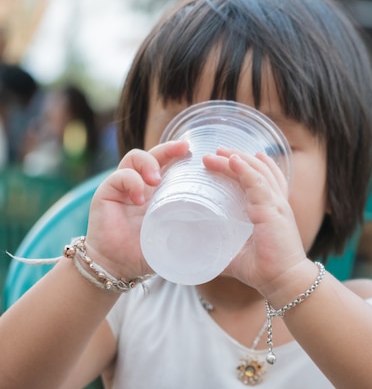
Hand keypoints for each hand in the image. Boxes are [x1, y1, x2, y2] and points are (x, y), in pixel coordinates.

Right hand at [84, 141, 188, 278]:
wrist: (119, 266)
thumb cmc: (148, 250)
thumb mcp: (174, 233)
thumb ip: (191, 225)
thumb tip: (222, 228)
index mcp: (158, 191)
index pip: (169, 163)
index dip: (180, 154)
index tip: (195, 151)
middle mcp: (141, 184)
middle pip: (154, 154)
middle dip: (168, 148)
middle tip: (182, 149)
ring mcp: (123, 187)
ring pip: (134, 158)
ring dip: (148, 164)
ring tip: (156, 181)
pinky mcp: (106, 193)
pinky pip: (119, 176)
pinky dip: (131, 182)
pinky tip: (139, 199)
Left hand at [202, 149, 307, 291]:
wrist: (284, 281)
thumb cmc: (265, 269)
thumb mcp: (237, 254)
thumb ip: (221, 249)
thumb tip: (198, 252)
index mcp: (270, 210)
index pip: (262, 179)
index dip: (248, 167)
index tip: (230, 158)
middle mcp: (276, 203)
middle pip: (259, 170)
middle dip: (238, 158)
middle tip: (216, 151)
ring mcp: (276, 204)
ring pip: (257, 172)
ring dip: (237, 159)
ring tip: (218, 152)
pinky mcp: (272, 210)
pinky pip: (258, 183)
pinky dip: (245, 170)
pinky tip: (232, 160)